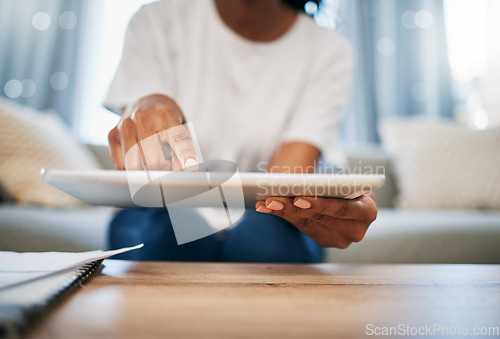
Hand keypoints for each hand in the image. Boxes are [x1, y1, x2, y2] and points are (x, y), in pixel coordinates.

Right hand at [108, 94, 197, 170]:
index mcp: (166, 115)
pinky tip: (139, 158)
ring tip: (153, 160)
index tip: (191, 167)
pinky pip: (121, 165)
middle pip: (152, 161)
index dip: (185, 155)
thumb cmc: (166, 122)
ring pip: (133, 165)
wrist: (147, 103)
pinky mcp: (112, 133)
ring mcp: (125, 125)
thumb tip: (178, 172)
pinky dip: (132, 169)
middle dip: (162, 169)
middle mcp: (143, 118)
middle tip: (167, 164)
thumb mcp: (181, 131)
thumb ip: (183, 152)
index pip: (178, 139)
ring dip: (146, 171)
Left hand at [255, 192, 376, 247]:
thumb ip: (333, 184)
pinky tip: (267, 208)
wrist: (354, 198)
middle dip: (292, 207)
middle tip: (272, 199)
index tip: (298, 199)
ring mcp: (340, 239)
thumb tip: (299, 182)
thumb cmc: (350, 184)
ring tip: (265, 201)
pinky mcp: (325, 240)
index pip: (341, 209)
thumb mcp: (348, 182)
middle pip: (319, 217)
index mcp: (367, 212)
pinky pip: (301, 227)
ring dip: (282, 211)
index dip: (320, 204)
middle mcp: (356, 231)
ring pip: (306, 223)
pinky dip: (283, 215)